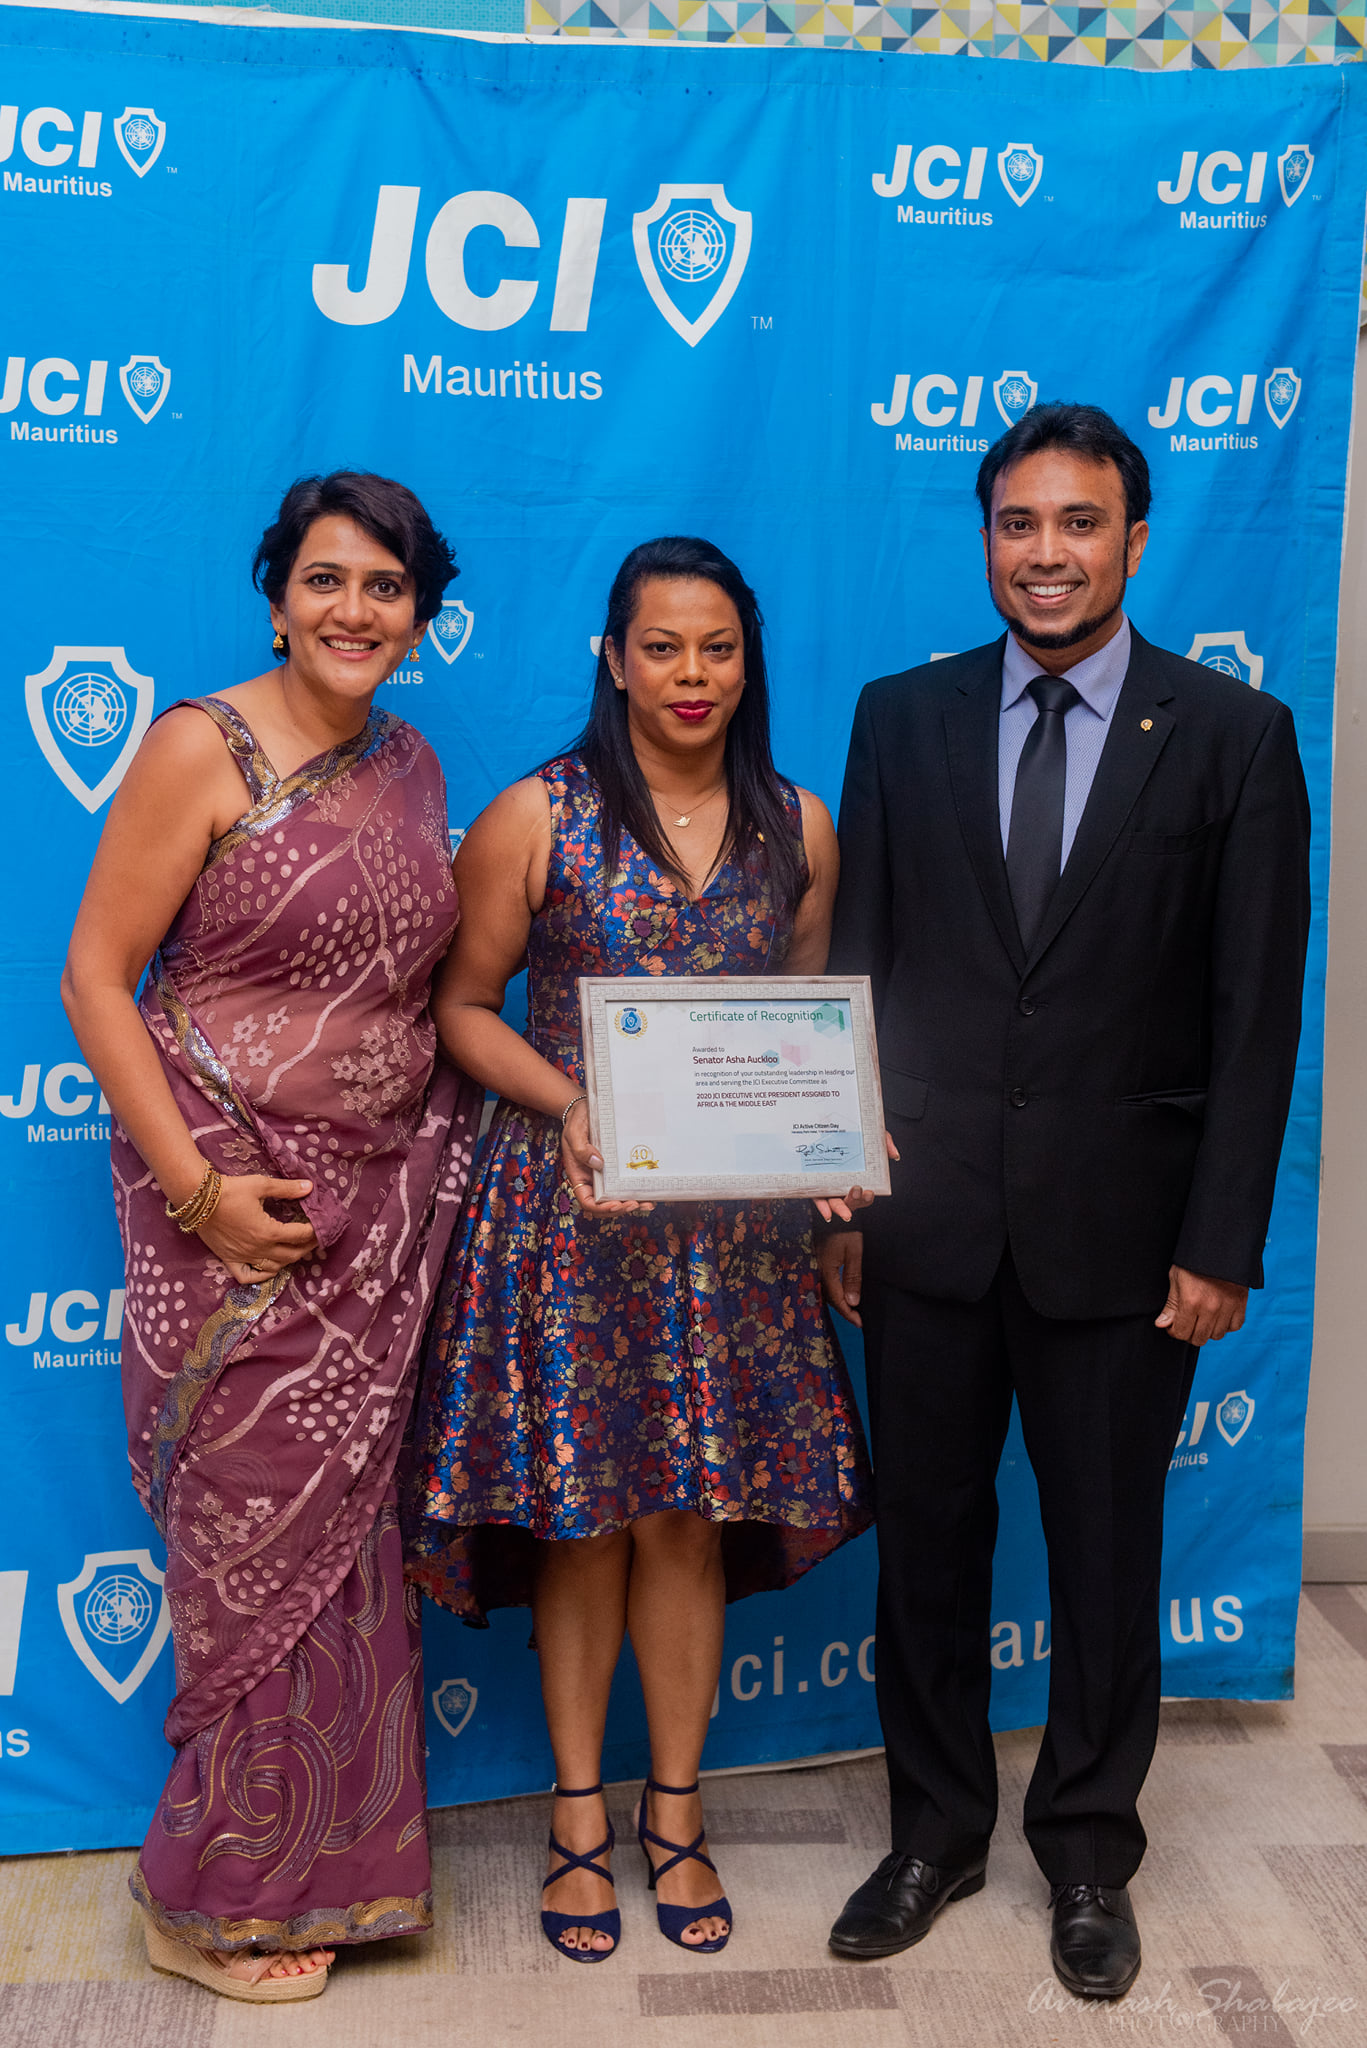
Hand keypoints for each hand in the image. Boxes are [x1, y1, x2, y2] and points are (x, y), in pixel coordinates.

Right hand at [196, 1175, 318, 1286]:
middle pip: (292, 1254)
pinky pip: (248, 1277)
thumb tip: (310, 1187)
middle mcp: (258, 1249)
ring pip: (274, 1267)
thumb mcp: (261, 1185)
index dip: (315, 1231)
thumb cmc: (230, 1190)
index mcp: (269, 1232)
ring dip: (289, 1260)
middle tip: (315, 1238)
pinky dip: (262, 1276)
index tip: (323, 1225)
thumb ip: (287, 1189)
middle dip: (307, 1247)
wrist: (197, 1199)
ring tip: (297, 1249)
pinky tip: (270, 1269)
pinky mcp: (229, 1259)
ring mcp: (244, 1257)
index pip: (300, 1235)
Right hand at [559, 1099, 653, 1218]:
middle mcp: (593, 1179)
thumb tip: (598, 1163)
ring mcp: (607, 1175)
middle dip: (621, 1208)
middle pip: (605, 1204)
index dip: (601, 1208)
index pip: (588, 1201)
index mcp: (580, 1176)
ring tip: (647, 1203)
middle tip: (636, 1204)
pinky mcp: (618, 1168)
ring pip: (618, 1197)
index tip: (616, 1204)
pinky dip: (637, 1190)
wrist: (586, 1109)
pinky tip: (649, 1192)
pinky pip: (627, 1183)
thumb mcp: (574, 1132)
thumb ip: (581, 1148)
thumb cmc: (577, 1121)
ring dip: (633, 1203)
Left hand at [814, 1130, 899, 1224]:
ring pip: (835, 1203)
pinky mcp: (812, 1183)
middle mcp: (842, 1185)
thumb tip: (894, 1155)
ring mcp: (827, 1186)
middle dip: (857, 1201)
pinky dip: (823, 1208)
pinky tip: (828, 1214)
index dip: (867, 1197)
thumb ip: (884, 1143)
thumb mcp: (870, 1135)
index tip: (870, 1191)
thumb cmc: (850, 1134)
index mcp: (856, 1178)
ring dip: (841, 1209)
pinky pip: (817, 1199)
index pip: (864, 1195)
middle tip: (858, 1191)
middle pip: (851, 1201)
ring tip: (845, 1211)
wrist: (825, 1123)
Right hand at [819, 1230, 863, 1325]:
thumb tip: (853, 1302)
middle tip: (857, 1319)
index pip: (837, 1300)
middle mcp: (817, 1271)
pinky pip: (823, 1282)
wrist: (831, 1212)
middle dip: (843, 1310)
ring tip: (850, 1309)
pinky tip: (840, 1293)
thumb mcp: (854, 1252)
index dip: (849, 1313)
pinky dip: (832, 1291)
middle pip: (829, 1298)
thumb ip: (852, 1278)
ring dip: (837, 1301)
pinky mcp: (816, 1261)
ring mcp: (815, 1266)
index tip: (860, 1323)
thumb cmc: (845, 1229)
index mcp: (826, 1271)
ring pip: (825, 1291)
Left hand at [1155, 1264, 1247, 1346]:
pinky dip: (1226, 1324)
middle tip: (1187, 1322)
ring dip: (1208, 1330)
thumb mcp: (1176, 1278)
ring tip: (1202, 1317)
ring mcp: (1228, 1307)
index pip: (1181, 1332)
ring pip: (1217, 1335)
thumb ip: (1171, 1305)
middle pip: (1199, 1338)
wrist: (1219, 1245)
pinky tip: (1218, 1315)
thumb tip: (1162, 1324)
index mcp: (1191, 1301)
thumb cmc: (1194, 1260)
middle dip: (1189, 1333)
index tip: (1173, 1324)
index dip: (1174, 1330)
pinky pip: (1235, 1326)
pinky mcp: (1241, 1303)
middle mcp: (1211, 1308)